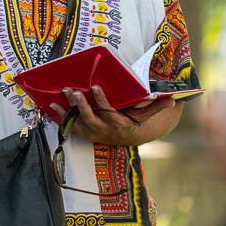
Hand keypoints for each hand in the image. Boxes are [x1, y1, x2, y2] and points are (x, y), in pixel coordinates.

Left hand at [49, 86, 175, 145]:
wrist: (124, 138)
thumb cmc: (134, 120)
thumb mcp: (146, 115)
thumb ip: (156, 106)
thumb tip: (173, 99)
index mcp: (120, 124)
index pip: (110, 112)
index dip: (102, 101)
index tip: (95, 87)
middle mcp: (105, 130)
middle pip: (90, 119)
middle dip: (81, 105)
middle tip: (73, 91)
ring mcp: (92, 133)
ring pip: (78, 123)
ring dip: (68, 111)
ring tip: (62, 96)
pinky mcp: (83, 133)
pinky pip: (69, 126)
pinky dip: (60, 117)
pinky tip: (51, 105)